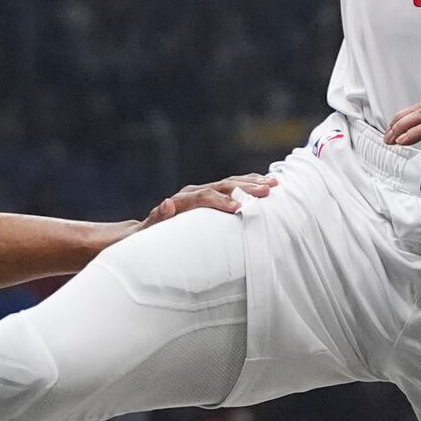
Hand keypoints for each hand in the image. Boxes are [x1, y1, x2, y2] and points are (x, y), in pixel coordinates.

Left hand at [140, 173, 275, 228]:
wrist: (146, 231)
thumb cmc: (150, 237)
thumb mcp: (149, 230)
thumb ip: (157, 217)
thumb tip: (167, 203)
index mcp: (182, 200)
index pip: (205, 196)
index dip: (222, 201)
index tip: (240, 208)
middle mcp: (193, 192)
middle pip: (222, 185)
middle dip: (246, 187)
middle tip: (267, 190)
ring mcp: (202, 192)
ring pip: (230, 183)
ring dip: (252, 183)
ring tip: (274, 184)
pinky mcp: (210, 195)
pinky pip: (232, 186)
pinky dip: (248, 184)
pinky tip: (264, 183)